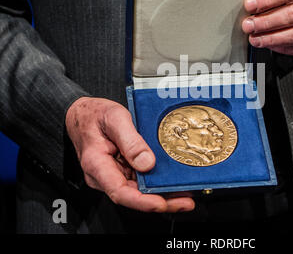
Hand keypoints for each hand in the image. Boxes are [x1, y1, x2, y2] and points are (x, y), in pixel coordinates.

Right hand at [65, 97, 194, 212]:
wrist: (80, 113)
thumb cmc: (94, 114)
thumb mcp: (114, 118)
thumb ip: (131, 140)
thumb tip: (147, 163)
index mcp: (97, 164)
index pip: (119, 192)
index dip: (142, 201)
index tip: (161, 203)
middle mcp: (104, 176)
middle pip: (133, 196)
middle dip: (161, 202)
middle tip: (185, 202)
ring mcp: (113, 174)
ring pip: (138, 191)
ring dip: (162, 195)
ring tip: (186, 195)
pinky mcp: (121, 171)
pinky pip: (139, 181)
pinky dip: (156, 185)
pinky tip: (173, 184)